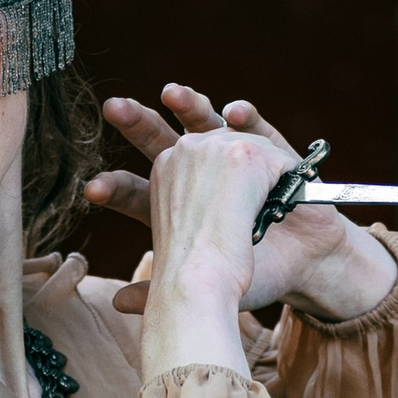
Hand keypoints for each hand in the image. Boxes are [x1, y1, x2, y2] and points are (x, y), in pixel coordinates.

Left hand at [82, 87, 397, 353]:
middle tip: (114, 109)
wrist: (304, 262)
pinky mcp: (270, 147)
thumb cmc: (255, 273)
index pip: (137, 192)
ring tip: (172, 94)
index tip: (93, 189)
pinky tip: (234, 113)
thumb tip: (118, 303)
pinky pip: (255, 125)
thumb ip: (164, 292)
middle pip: (160, 139)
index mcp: (175, 203)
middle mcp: (198, 171)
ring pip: (203, 122)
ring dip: (189, 105)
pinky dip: (244, 116)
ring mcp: (232, 154)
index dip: (117, 189)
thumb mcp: (211, 287)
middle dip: (137, 123)